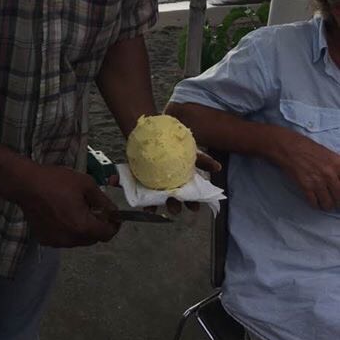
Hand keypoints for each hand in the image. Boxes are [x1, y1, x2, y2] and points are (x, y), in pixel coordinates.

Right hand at [18, 164, 119, 246]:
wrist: (26, 184)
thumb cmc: (56, 181)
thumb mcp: (86, 184)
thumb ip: (103, 200)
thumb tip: (113, 212)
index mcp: (83, 226)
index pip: (107, 234)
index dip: (113, 225)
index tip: (113, 216)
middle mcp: (70, 239)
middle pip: (93, 238)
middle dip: (97, 225)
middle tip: (93, 208)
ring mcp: (56, 242)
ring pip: (78, 239)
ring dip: (82, 228)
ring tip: (75, 209)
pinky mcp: (45, 240)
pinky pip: (64, 238)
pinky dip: (67, 229)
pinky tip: (61, 213)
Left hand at [107, 150, 221, 214]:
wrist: (151, 129)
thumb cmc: (173, 142)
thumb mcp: (191, 149)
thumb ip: (204, 159)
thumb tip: (218, 168)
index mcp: (179, 181)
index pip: (187, 196)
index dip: (191, 204)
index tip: (194, 209)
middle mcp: (166, 184)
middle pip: (170, 199)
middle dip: (173, 206)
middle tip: (174, 209)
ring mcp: (151, 181)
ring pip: (151, 197)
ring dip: (151, 205)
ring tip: (151, 210)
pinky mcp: (136, 176)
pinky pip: (131, 184)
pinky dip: (121, 185)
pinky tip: (122, 190)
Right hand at [274, 132, 339, 209]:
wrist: (288, 147)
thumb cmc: (307, 148)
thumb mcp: (329, 154)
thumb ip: (337, 167)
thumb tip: (339, 179)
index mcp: (338, 164)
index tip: (339, 194)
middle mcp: (330, 174)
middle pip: (339, 196)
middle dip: (338, 202)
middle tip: (336, 203)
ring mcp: (318, 181)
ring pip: (327, 202)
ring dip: (327, 206)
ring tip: (326, 205)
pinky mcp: (306, 186)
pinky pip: (314, 202)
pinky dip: (315, 205)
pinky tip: (315, 204)